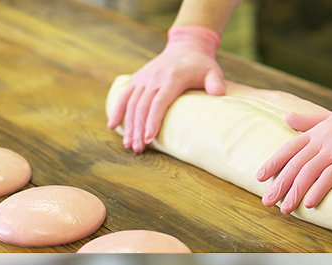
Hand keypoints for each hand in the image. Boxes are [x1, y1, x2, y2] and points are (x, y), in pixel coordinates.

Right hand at [107, 26, 224, 152]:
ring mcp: (143, 78)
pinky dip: (117, 111)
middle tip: (138, 149)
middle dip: (138, 129)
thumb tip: (219, 94)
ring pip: (131, 103)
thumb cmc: (200, 65)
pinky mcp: (137, 79)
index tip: (149, 138)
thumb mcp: (212, 71)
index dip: (153, 121)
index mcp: (171, 78)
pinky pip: (124, 96)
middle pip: (142, 107)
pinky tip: (112, 126)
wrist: (185, 47)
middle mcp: (154, 78)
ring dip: (128, 125)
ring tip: (129, 144)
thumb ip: (215, 82)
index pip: (159, 102)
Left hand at [257, 81, 331, 213]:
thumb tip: (287, 118)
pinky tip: (309, 204)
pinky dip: (318, 191)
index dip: (273, 162)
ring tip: (285, 209)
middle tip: (267, 201)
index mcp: (319, 130)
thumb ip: (311, 120)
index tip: (260, 177)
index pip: (290, 147)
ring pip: (309, 172)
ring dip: (294, 192)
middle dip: (279, 184)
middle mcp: (324, 138)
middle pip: (295, 163)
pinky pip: (330, 177)